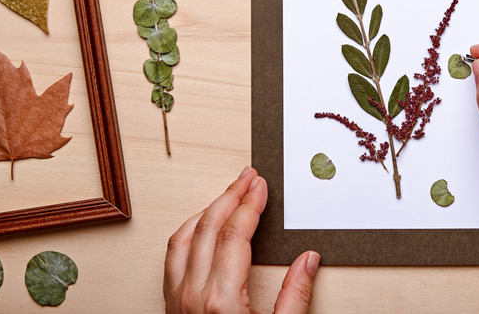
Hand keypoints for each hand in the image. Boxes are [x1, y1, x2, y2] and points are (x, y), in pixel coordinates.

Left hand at [164, 167, 319, 312]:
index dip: (250, 204)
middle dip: (229, 197)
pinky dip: (189, 232)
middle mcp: (194, 295)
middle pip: (208, 228)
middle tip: (247, 179)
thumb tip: (307, 260)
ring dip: (207, 211)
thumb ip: (295, 296)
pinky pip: (172, 257)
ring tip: (227, 196)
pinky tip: (202, 226)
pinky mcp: (171, 305)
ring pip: (184, 238)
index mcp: (222, 299)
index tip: (260, 187)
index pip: (235, 234)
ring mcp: (177, 299)